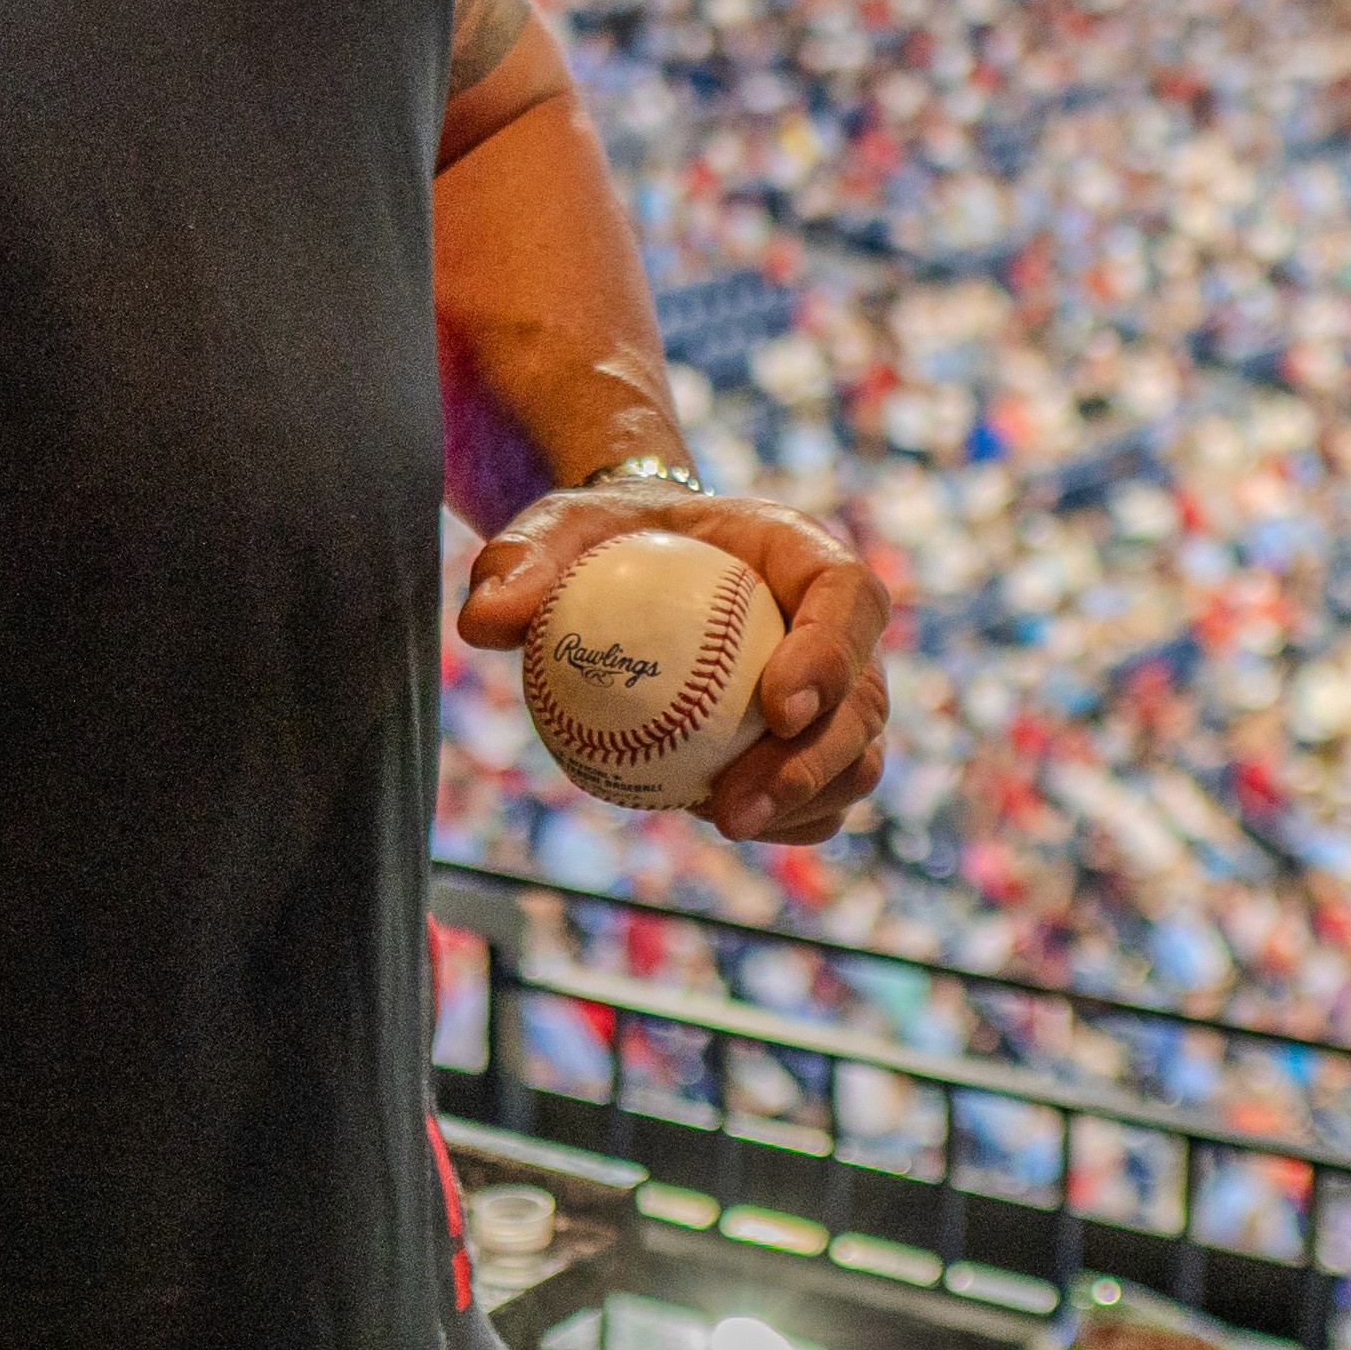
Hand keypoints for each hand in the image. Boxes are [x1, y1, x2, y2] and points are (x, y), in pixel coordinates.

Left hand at [459, 481, 891, 842]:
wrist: (637, 569)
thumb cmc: (608, 540)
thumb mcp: (558, 528)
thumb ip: (524, 559)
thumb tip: (485, 621)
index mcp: (802, 554)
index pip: (849, 597)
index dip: (833, 654)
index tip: (776, 705)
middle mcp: (838, 626)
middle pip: (865, 699)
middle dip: (815, 763)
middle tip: (732, 805)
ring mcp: (836, 691)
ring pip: (855, 760)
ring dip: (802, 803)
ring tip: (723, 821)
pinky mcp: (810, 745)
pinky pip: (817, 798)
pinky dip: (780, 819)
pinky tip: (710, 817)